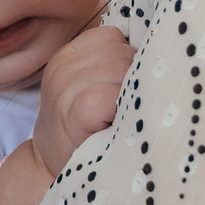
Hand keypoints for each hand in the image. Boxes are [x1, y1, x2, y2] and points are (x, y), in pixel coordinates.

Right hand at [32, 23, 132, 180]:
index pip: (112, 37)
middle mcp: (63, 64)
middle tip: (130, 107)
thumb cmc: (77, 128)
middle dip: (135, 79)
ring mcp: (68, 85)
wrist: (49, 167)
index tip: (127, 88)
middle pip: (122, 54)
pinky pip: (115, 95)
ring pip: (123, 70)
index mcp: (67, 54)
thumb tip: (155, 54)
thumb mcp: (82, 88)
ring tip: (127, 116)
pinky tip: (121, 123)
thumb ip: (107, 66)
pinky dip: (126, 108)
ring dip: (133, 94)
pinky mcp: (79, 109)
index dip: (128, 60)